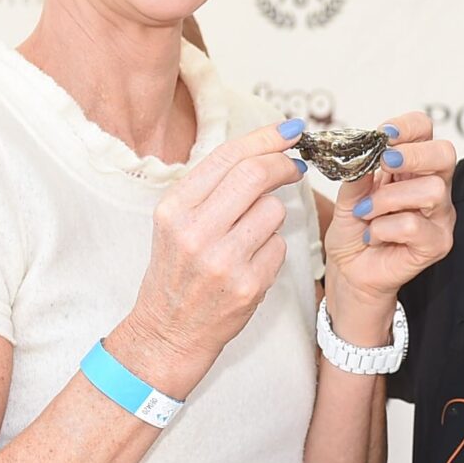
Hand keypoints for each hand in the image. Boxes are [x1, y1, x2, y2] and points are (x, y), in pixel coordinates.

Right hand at [110, 120, 308, 393]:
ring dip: (272, 216)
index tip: (291, 130)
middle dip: (283, 165)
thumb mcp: (176, 223)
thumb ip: (212, 187)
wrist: (169, 332)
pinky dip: (272, 249)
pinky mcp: (248, 285)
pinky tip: (251, 264)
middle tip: (294, 167)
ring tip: (249, 236)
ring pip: (274, 211)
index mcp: (174, 209)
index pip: (228, 157)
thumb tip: (265, 149)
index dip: (266, 138)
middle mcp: (195, 232)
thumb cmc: (178, 272)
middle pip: (256, 174)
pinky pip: (279, 247)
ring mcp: (223, 260)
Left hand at [321, 112, 455, 335]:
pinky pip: (414, 226)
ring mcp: (440, 216)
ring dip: (388, 199)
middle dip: (411, 154)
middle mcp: (434, 186)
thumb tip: (363, 150)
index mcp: (413, 167)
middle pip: (444, 153)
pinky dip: (385, 227)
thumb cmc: (354, 230)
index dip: (408, 126)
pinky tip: (373, 235)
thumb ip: (358, 172)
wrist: (350, 272)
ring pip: (430, 190)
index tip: (382, 133)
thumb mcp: (348, 194)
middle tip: (383, 163)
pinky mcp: (437, 243)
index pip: (425, 130)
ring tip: (366, 212)